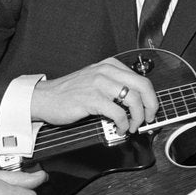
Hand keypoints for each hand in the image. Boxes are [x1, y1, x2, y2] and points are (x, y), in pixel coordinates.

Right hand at [31, 58, 158, 132]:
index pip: (141, 79)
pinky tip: (119, 129)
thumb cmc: (69, 92)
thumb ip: (115, 85)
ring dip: (138, 117)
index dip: (151, 97)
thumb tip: (137, 101)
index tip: (151, 109)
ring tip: (132, 126)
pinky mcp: (92, 99)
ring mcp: (99, 84)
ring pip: (133, 100)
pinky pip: (118, 113)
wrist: (44, 98)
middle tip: (149, 118)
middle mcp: (107, 71)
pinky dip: (123, 124)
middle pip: (143, 86)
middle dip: (151, 105)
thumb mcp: (96, 80)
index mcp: (110, 66)